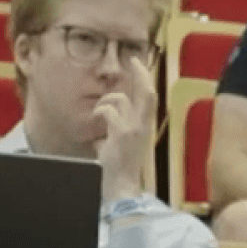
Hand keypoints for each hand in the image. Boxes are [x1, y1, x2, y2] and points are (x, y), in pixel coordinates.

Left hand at [92, 56, 155, 200]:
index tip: (138, 64)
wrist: (123, 187)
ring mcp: (134, 129)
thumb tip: (107, 117)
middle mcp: (144, 126)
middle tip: (133, 60)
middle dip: (140, 73)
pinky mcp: (123, 134)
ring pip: (120, 99)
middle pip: (147, 92)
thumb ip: (118, 128)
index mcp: (145, 128)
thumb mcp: (122, 144)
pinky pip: (108, 112)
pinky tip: (96, 126)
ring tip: (98, 115)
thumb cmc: (121, 168)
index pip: (150, 98)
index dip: (145, 79)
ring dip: (104, 102)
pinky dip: (99, 114)